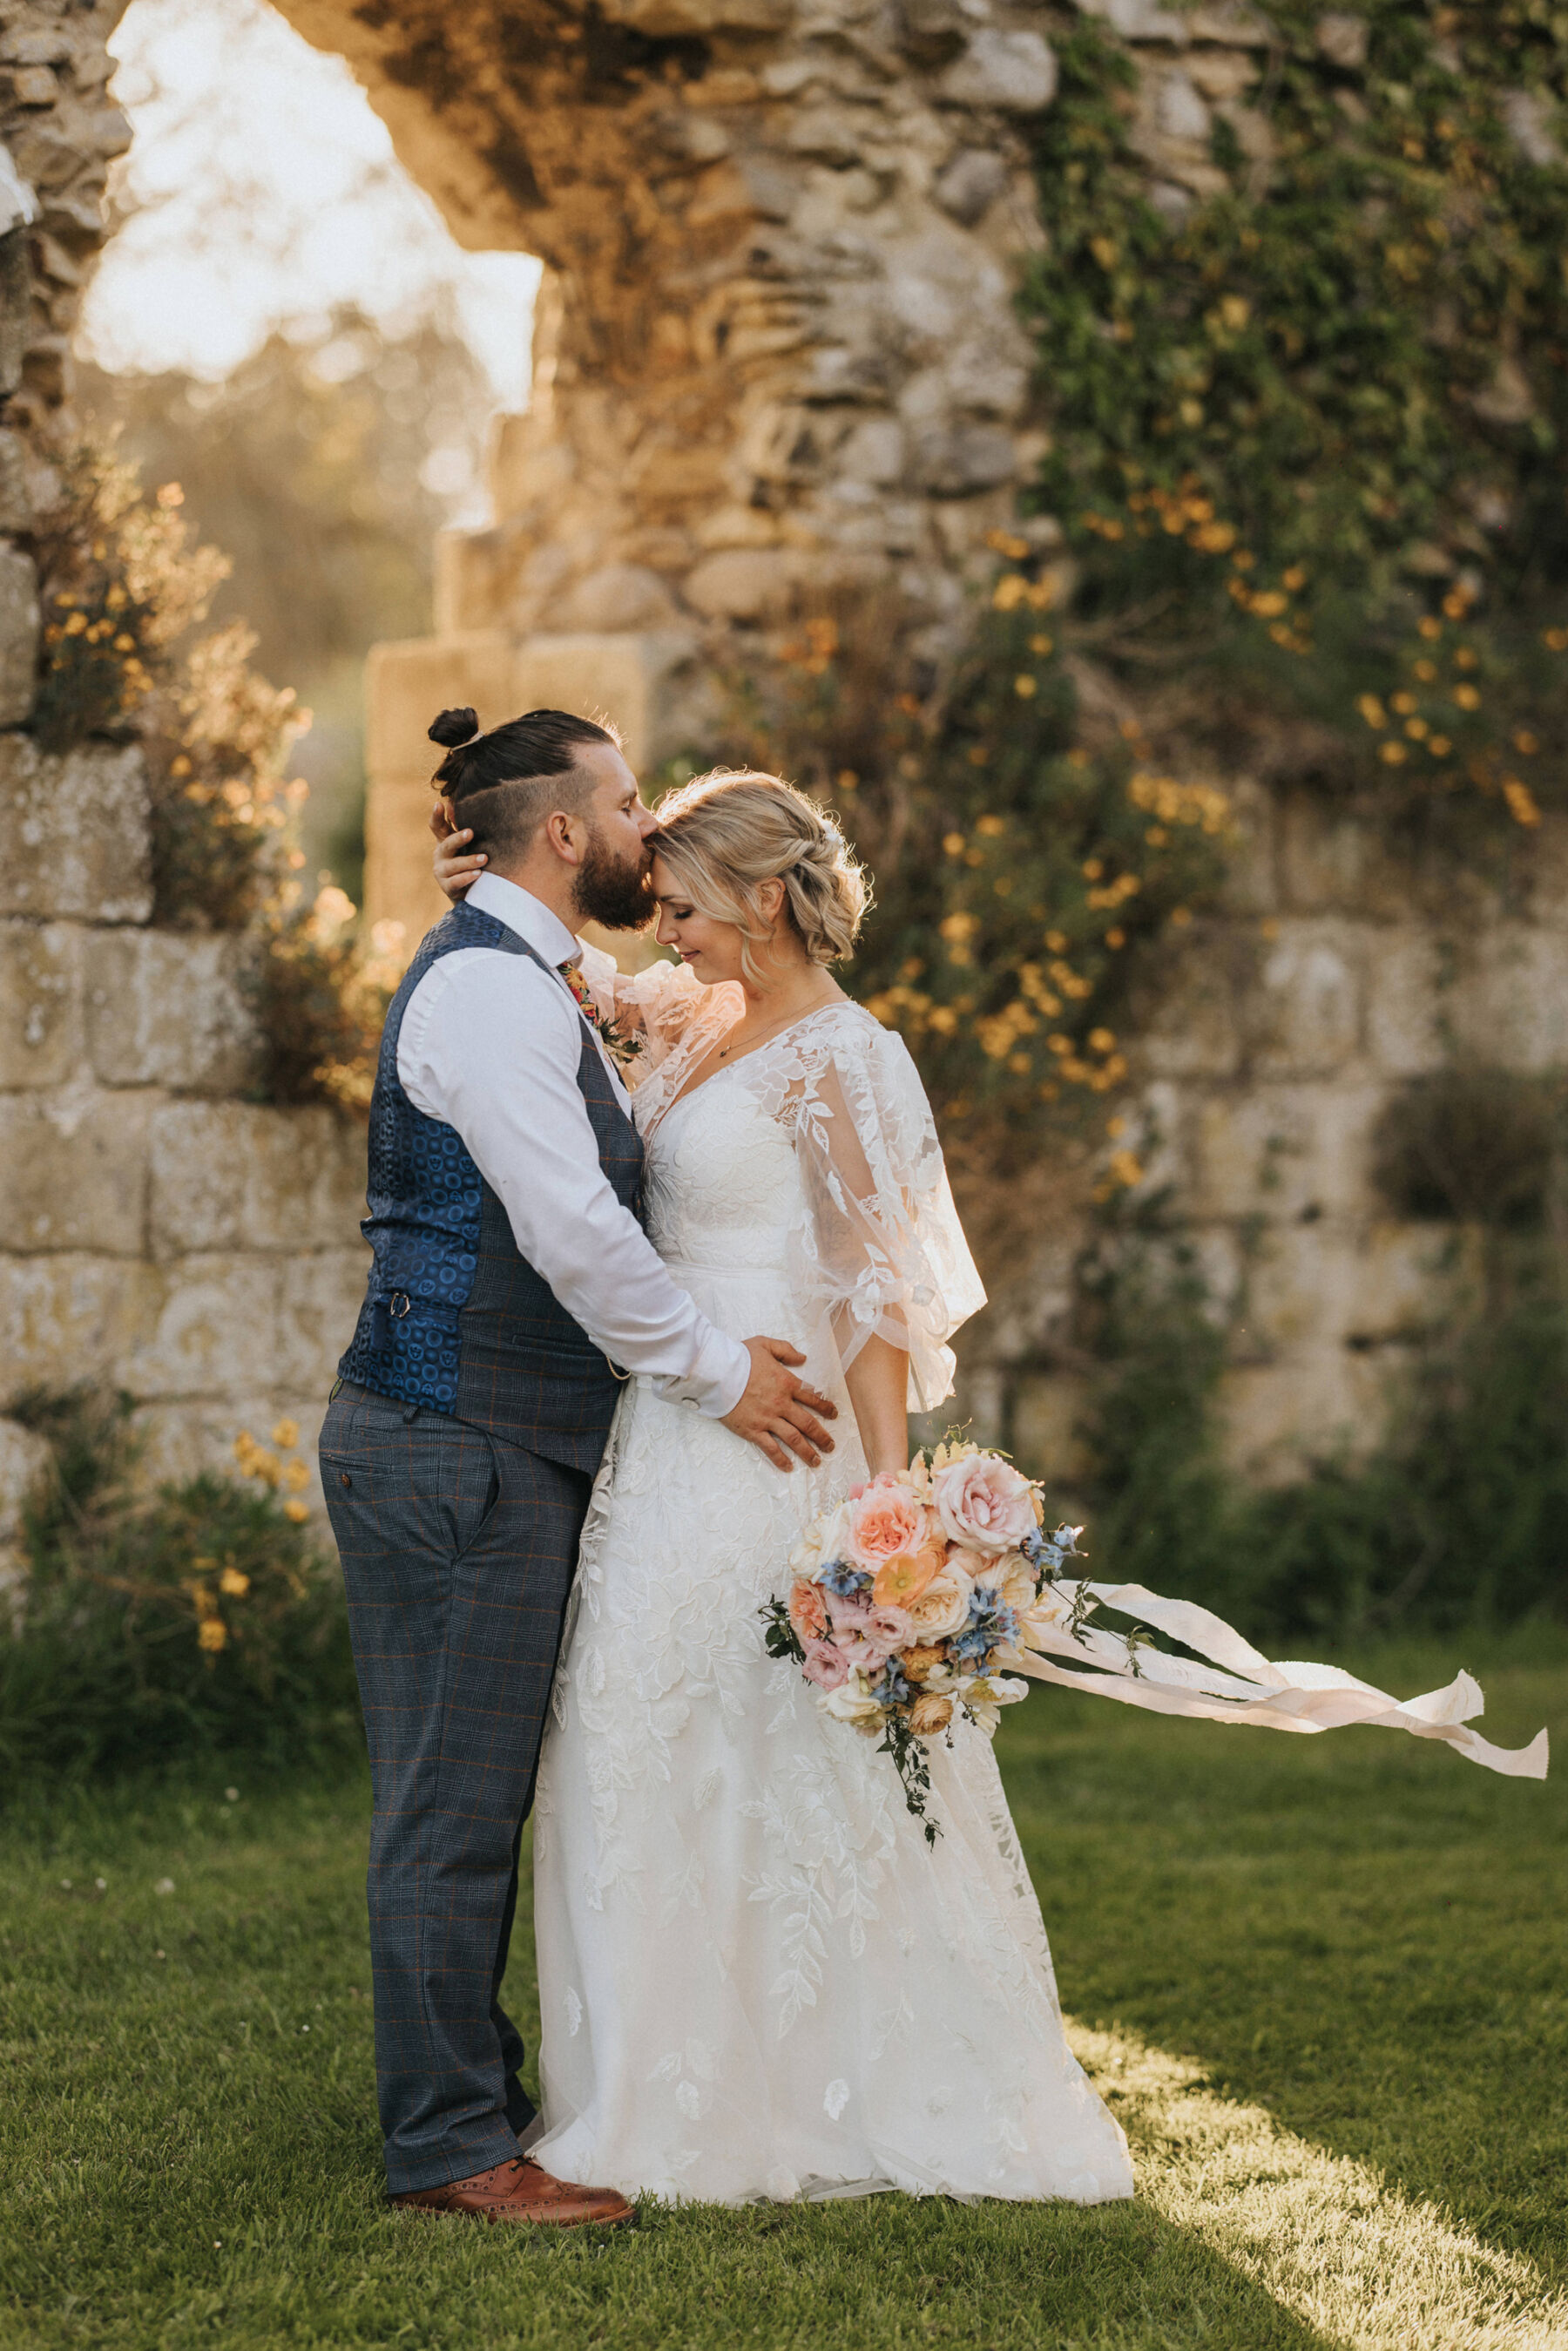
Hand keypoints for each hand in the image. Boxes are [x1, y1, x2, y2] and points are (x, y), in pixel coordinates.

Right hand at [430, 796, 486, 899]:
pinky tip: (478, 874)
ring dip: (469, 861)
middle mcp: (440, 855)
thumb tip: (458, 804)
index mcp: (445, 841)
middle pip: (446, 844)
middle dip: (458, 838)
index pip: (437, 827)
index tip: (439, 804)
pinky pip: (456, 882)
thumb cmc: (470, 862)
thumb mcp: (468, 845)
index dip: (436, 816)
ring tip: (484, 858)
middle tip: (471, 832)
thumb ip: (464, 827)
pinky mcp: (447, 887)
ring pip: (453, 865)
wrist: (471, 892)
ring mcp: (441, 872)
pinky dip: (466, 877)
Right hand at [722, 1337, 837, 1471]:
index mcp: (786, 1383)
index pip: (812, 1398)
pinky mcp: (752, 1430)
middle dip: (822, 1436)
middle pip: (808, 1423)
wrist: (717, 1372)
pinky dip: (781, 1459)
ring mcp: (767, 1419)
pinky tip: (789, 1467)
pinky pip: (770, 1448)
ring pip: (793, 1439)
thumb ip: (786, 1350)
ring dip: (807, 1451)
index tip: (834, 1415)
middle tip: (830, 1446)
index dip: (826, 1407)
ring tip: (817, 1461)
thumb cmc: (739, 1357)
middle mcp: (781, 1403)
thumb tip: (802, 1358)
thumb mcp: (765, 1345)